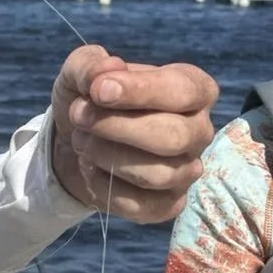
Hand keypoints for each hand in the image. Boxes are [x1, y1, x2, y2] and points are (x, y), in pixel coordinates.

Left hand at [49, 45, 217, 221]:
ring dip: (106, 156)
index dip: (140, 91)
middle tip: (79, 115)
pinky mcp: (170, 204)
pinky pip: (143, 206)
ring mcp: (188, 170)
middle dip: (116, 127)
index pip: (182, 91)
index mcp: (193, 88)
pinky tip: (90, 168)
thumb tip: (108, 70)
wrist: (74, 141)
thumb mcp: (81, 73)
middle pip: (173, 137)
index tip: (98, 90)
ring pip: (158, 174)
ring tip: (82, 140)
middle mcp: (199, 130)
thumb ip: (90, 66)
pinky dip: (105, 187)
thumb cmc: (91, 99)